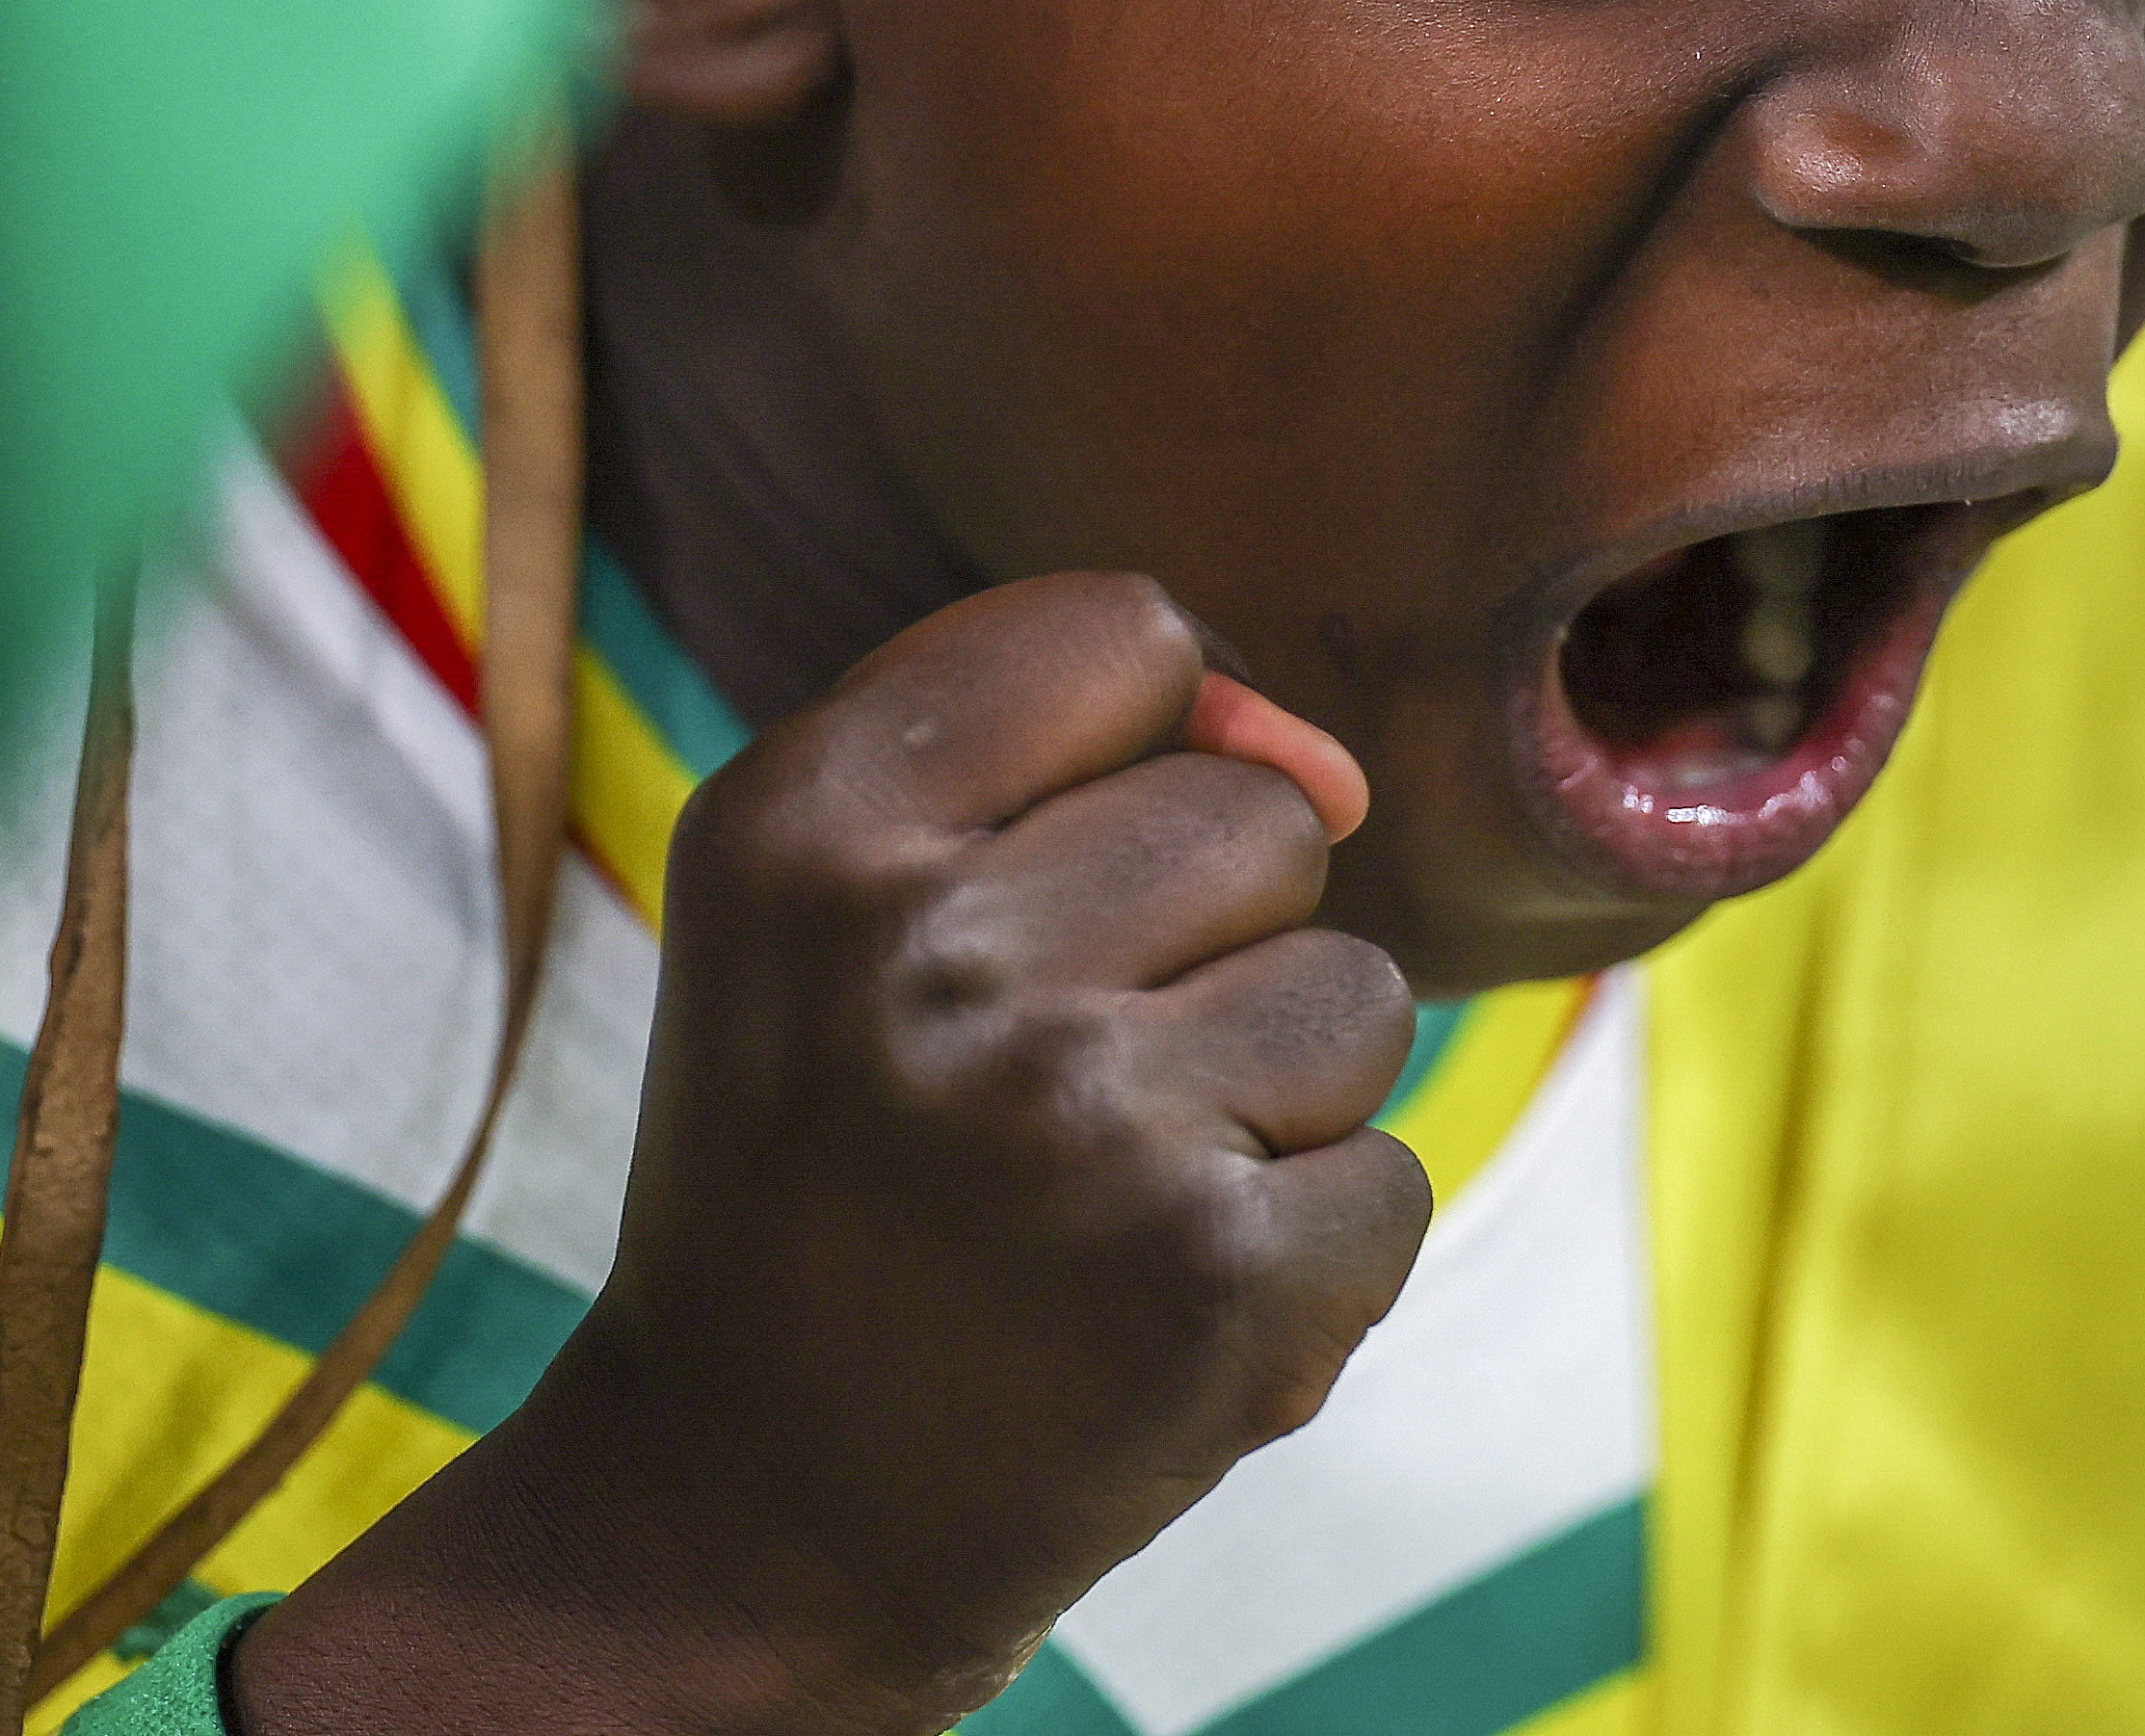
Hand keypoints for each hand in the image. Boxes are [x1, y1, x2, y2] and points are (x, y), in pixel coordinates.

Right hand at [235, 574, 1425, 1735]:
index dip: (1137, 749)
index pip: (1128, 633)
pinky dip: (1306, 1252)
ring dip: (1269, 1097)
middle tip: (1042, 1089)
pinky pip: (1391, 1174)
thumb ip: (1053, 735)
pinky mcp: (1216, 1279)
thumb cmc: (830, 1152)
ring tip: (1103, 1193)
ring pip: (1355, 988)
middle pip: (1264, 812)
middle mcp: (930, 954)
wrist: (753, 1510)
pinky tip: (1153, 1305)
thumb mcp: (827, 891)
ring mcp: (1081, 1122)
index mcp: (808, 823)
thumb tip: (1330, 761)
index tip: (1042, 885)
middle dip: (1199, 941)